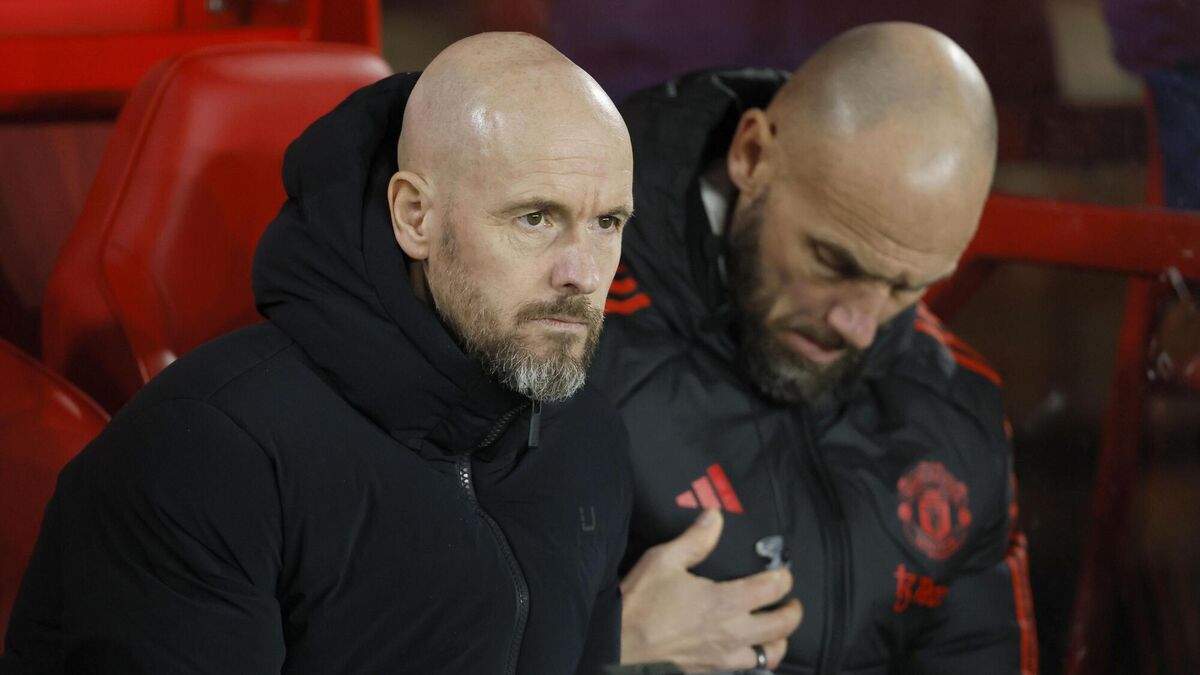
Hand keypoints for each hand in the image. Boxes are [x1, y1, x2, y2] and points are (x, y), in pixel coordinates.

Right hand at [620, 509, 803, 671]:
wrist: (616, 645)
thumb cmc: (639, 604)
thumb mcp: (664, 560)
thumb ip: (695, 539)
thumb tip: (714, 516)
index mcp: (725, 602)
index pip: (772, 589)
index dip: (784, 578)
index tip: (783, 572)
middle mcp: (731, 633)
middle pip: (781, 626)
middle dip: (792, 612)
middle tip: (791, 602)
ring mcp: (722, 657)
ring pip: (769, 655)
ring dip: (778, 641)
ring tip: (775, 630)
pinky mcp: (710, 671)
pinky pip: (745, 670)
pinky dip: (754, 660)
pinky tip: (746, 650)